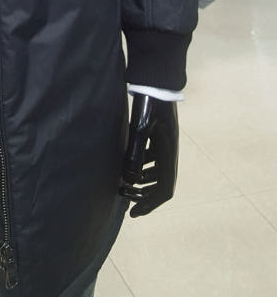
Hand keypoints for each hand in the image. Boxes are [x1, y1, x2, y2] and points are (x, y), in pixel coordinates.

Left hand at [119, 95, 177, 216]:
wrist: (156, 83)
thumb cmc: (148, 106)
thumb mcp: (140, 130)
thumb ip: (135, 155)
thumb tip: (130, 180)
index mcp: (168, 155)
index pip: (165, 190)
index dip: (150, 204)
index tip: (133, 213)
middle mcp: (170, 152)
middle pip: (163, 184)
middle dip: (146, 196)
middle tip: (126, 199)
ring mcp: (166, 144)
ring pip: (159, 172)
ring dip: (144, 182)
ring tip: (126, 184)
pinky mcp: (160, 136)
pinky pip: (155, 159)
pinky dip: (144, 167)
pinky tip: (130, 165)